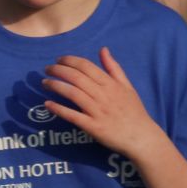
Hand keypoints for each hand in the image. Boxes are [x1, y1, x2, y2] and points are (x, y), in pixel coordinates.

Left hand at [42, 47, 162, 161]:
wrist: (142, 138)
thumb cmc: (133, 111)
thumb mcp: (127, 86)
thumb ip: (114, 68)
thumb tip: (103, 49)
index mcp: (111, 84)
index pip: (86, 67)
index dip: (70, 61)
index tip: (59, 59)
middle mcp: (103, 96)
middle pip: (76, 78)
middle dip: (58, 70)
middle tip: (47, 69)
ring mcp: (98, 111)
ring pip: (73, 94)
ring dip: (56, 86)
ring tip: (44, 83)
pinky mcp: (93, 127)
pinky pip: (73, 116)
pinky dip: (59, 109)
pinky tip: (47, 104)